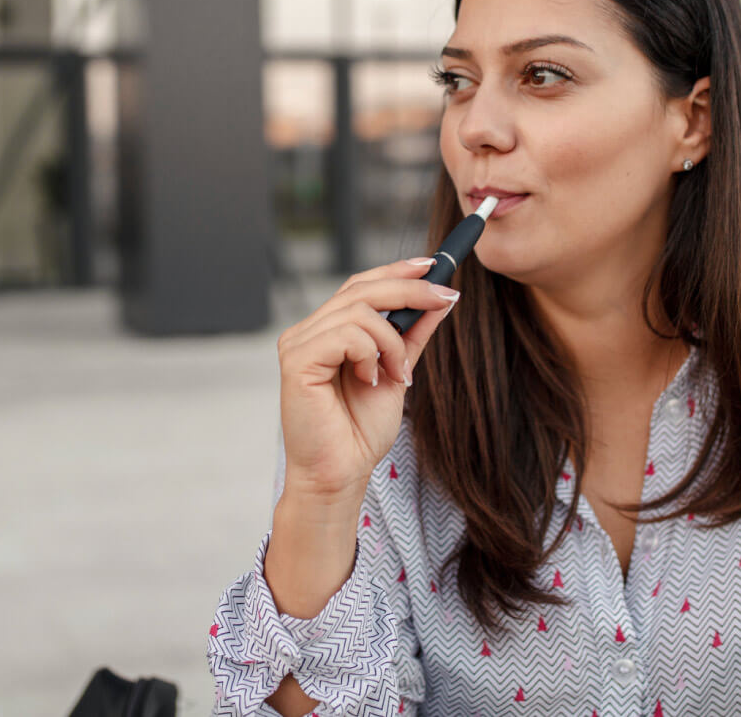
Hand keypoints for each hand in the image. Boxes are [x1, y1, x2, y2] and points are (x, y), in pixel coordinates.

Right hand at [276, 257, 459, 501]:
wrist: (340, 475)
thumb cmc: (359, 431)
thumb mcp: (398, 372)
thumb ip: (413, 335)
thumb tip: (441, 298)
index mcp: (328, 331)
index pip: (360, 285)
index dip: (397, 270)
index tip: (434, 266)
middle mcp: (308, 331)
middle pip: (361, 288)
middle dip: (409, 290)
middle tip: (444, 298)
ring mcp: (299, 344)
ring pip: (359, 311)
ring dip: (393, 341)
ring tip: (399, 375)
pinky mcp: (296, 360)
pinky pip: (346, 334)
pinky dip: (371, 354)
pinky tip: (372, 380)